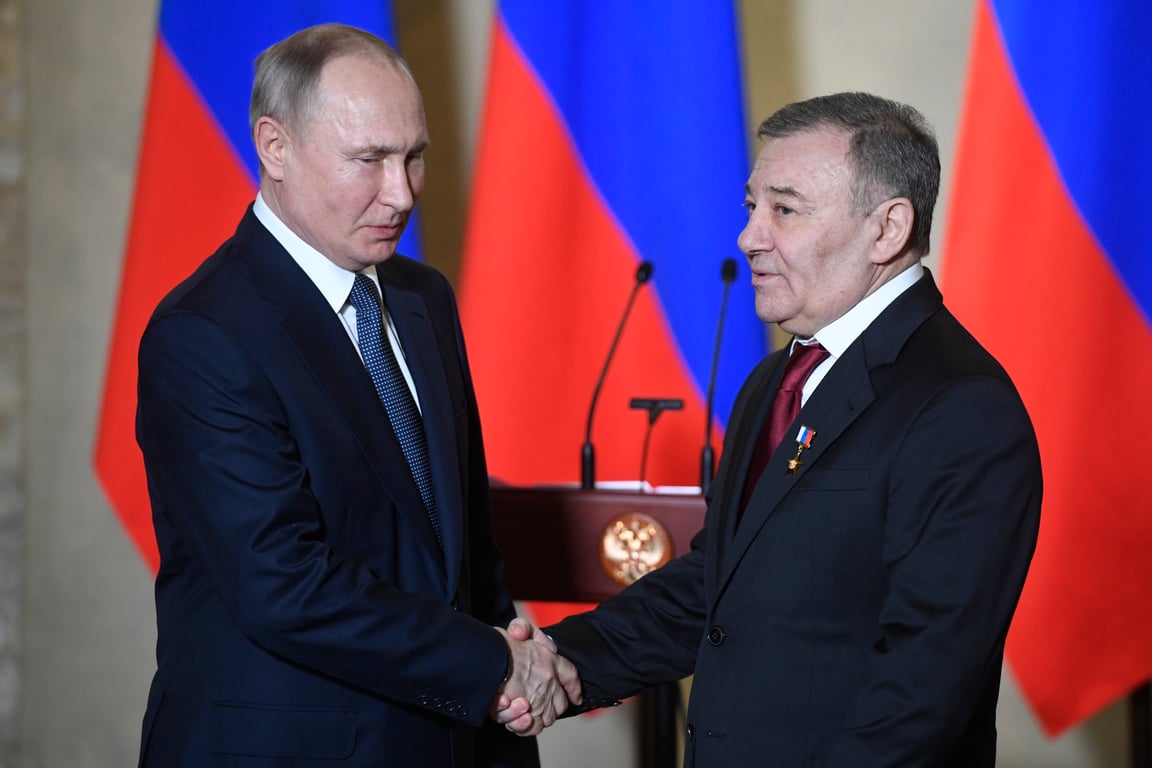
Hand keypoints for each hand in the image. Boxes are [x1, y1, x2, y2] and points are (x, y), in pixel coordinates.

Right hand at [490, 620, 581, 735]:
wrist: (484, 659)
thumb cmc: (498, 645)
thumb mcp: (515, 629)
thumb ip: (523, 628)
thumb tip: (519, 634)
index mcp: (550, 661)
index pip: (570, 676)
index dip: (573, 688)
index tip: (575, 696)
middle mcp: (548, 682)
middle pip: (560, 704)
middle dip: (549, 706)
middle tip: (532, 701)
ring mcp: (538, 699)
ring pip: (545, 718)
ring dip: (533, 716)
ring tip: (520, 707)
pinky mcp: (524, 713)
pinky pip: (531, 727)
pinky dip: (523, 724)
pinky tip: (516, 714)